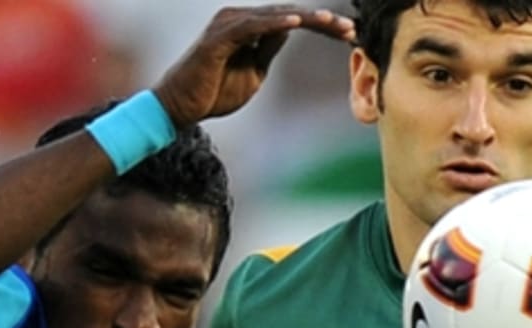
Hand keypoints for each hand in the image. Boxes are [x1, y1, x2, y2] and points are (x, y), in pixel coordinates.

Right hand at [153, 5, 355, 126]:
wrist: (180, 108)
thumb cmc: (214, 92)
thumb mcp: (254, 73)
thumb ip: (269, 51)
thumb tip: (289, 31)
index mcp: (251, 28)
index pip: (292, 23)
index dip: (321, 27)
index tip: (349, 35)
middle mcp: (240, 19)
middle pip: (288, 15)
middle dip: (321, 21)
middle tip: (351, 29)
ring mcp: (229, 25)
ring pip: (274, 16)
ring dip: (305, 18)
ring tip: (332, 22)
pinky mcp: (219, 37)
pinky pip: (252, 27)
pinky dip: (274, 24)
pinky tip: (296, 23)